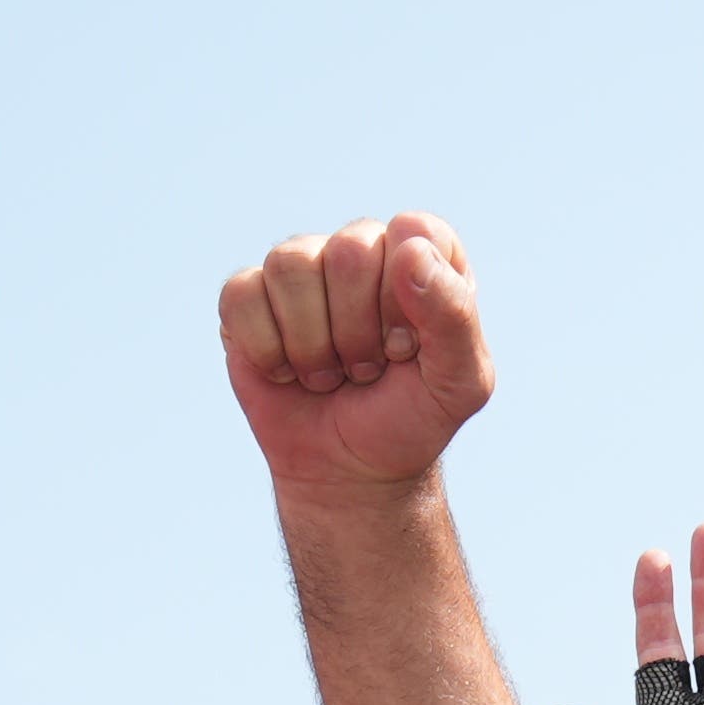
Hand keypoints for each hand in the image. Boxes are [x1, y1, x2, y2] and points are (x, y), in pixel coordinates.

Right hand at [221, 213, 490, 498]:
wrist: (352, 472)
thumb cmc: (411, 419)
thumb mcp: (460, 383)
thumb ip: (454, 315)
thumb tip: (409, 250)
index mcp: (422, 253)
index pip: (412, 232)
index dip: (406, 299)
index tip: (408, 347)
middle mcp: (360, 246)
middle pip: (348, 250)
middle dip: (359, 331)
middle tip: (368, 368)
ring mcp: (301, 267)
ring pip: (290, 266)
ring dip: (313, 345)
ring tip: (330, 373)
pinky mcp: (248, 296)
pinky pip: (242, 296)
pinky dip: (268, 352)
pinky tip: (288, 371)